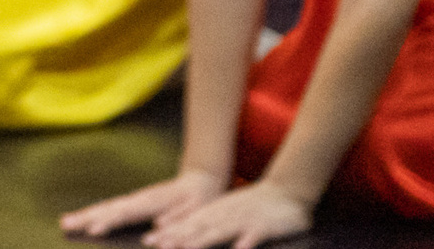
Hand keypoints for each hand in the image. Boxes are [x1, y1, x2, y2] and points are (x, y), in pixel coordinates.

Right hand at [60, 170, 224, 237]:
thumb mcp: (195, 211)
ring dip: (85, 215)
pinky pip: (110, 209)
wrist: (201, 181)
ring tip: (65, 222)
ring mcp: (134, 200)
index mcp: (152, 202)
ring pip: (106, 207)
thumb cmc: (200, 200)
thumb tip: (157, 228)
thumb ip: (177, 220)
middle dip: (86, 216)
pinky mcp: (133, 204)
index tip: (93, 230)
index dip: (109, 221)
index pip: (126, 213)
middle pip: (108, 207)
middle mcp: (138, 199)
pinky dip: (94, 214)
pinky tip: (84, 220)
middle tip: (65, 224)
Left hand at [141, 181, 310, 248]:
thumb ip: (205, 224)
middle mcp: (224, 216)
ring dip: (203, 240)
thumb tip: (178, 235)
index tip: (147, 241)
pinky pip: (254, 235)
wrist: (286, 191)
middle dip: (177, 238)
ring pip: (221, 231)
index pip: (186, 225)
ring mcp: (243, 220)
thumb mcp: (224, 213)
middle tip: (158, 247)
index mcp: (214, 213)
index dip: (167, 233)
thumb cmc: (251, 206)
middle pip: (197, 229)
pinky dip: (246, 242)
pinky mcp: (263, 226)